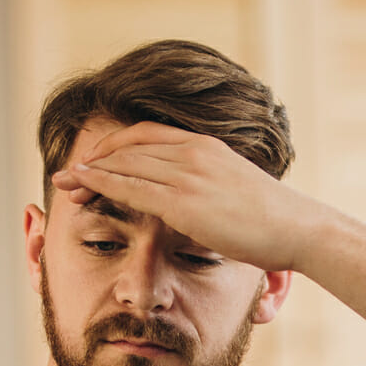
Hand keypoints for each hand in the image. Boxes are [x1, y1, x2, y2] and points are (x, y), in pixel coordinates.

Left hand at [53, 122, 326, 272]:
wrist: (298, 229)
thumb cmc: (275, 221)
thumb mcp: (237, 193)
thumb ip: (211, 190)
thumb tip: (198, 207)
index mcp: (206, 146)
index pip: (147, 136)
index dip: (116, 147)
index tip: (94, 161)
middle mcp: (193, 152)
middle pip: (129, 147)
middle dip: (95, 159)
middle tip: (67, 174)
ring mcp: (187, 174)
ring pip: (125, 164)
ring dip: (90, 172)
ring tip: (66, 182)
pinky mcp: (183, 200)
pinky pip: (131, 187)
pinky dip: (102, 184)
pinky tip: (84, 187)